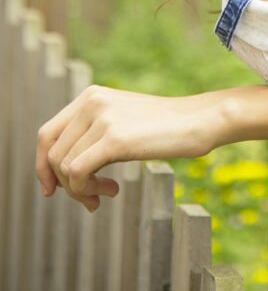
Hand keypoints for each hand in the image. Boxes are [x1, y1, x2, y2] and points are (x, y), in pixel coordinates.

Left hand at [35, 85, 223, 211]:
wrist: (198, 121)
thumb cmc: (163, 128)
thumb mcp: (121, 122)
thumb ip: (92, 135)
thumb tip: (60, 172)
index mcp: (91, 95)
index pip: (47, 134)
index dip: (43, 167)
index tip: (53, 190)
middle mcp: (91, 101)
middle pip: (52, 153)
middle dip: (63, 183)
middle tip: (90, 198)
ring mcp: (101, 118)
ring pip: (63, 167)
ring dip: (79, 191)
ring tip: (106, 193)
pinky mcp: (114, 138)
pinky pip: (77, 173)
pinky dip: (86, 191)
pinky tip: (112, 191)